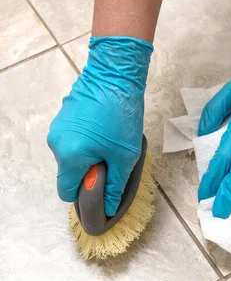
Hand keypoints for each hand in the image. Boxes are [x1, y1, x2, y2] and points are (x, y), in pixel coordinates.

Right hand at [47, 36, 152, 215]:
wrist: (114, 74)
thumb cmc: (121, 114)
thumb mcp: (124, 155)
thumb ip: (114, 184)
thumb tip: (108, 206)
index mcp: (70, 156)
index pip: (66, 191)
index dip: (84, 195)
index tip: (101, 187)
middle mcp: (57, 144)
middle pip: (69, 172)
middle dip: (88, 172)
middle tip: (112, 159)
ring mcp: (57, 128)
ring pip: (70, 155)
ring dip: (87, 155)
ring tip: (109, 141)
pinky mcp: (63, 117)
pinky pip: (71, 139)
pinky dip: (84, 141)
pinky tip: (103, 129)